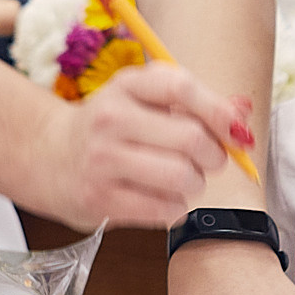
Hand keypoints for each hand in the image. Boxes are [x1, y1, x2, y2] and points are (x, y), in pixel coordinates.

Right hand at [33, 62, 230, 230]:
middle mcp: (110, 118)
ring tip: (182, 179)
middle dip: (215, 155)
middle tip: (209, 160)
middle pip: (191, 138)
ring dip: (195, 183)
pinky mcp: (99, 199)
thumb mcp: (146, 101)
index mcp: (125, 85)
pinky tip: (162, 198)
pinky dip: (176, 207)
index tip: (234, 130)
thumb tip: (244, 112)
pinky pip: (165, 209)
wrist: (51, 157)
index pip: (181, 87)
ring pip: (182, 177)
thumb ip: (197, 103)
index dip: (218, 110)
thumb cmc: (114, 128)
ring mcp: (102, 160)